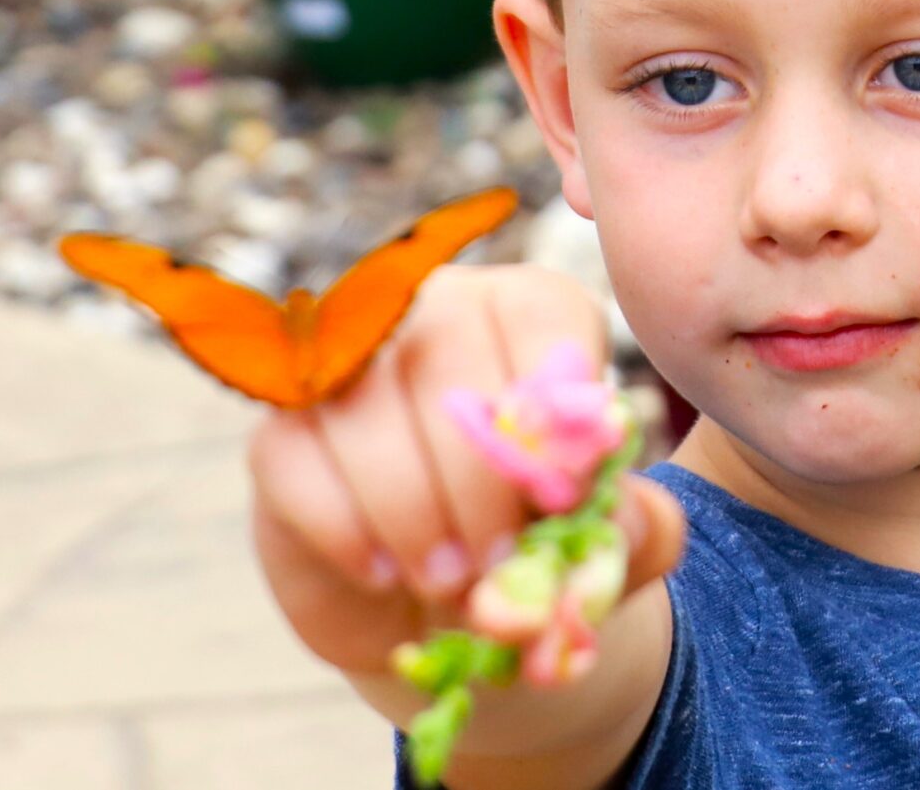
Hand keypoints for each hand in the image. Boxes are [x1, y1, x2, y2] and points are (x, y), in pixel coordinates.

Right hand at [247, 264, 687, 677]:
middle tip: (496, 562)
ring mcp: (347, 365)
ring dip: (411, 508)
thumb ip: (638, 528)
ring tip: (448, 581)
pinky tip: (384, 573)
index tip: (564, 502)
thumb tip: (622, 519)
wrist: (455, 610)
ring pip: (362, 408)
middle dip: (476, 473)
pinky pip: (293, 458)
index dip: (550, 414)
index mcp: (531, 309)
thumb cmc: (544, 545)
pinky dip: (345, 526)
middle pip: (444, 352)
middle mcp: (434, 309)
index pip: (541, 318)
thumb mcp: (614, 546)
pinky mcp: (280, 431)